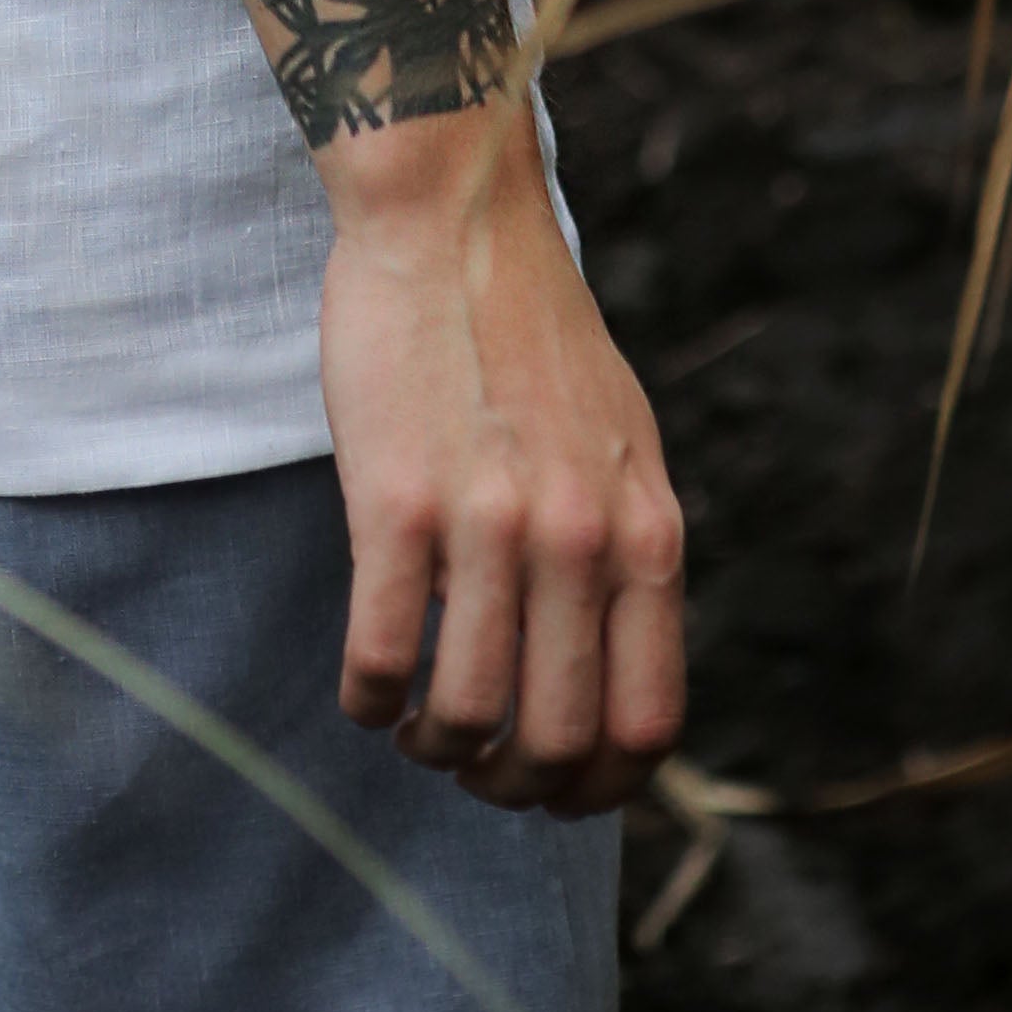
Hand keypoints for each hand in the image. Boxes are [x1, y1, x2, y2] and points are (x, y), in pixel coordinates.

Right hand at [315, 88, 684, 815]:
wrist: (452, 218)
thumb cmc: (530, 330)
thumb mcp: (623, 443)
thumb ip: (626, 550)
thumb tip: (617, 669)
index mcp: (646, 533)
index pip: (646, 726)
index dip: (596, 792)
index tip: (550, 791)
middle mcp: (579, 539)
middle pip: (558, 741)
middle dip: (508, 784)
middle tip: (471, 763)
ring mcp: (489, 524)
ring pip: (465, 716)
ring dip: (433, 746)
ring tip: (413, 723)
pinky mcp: (396, 502)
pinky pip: (379, 657)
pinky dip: (368, 699)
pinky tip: (365, 683)